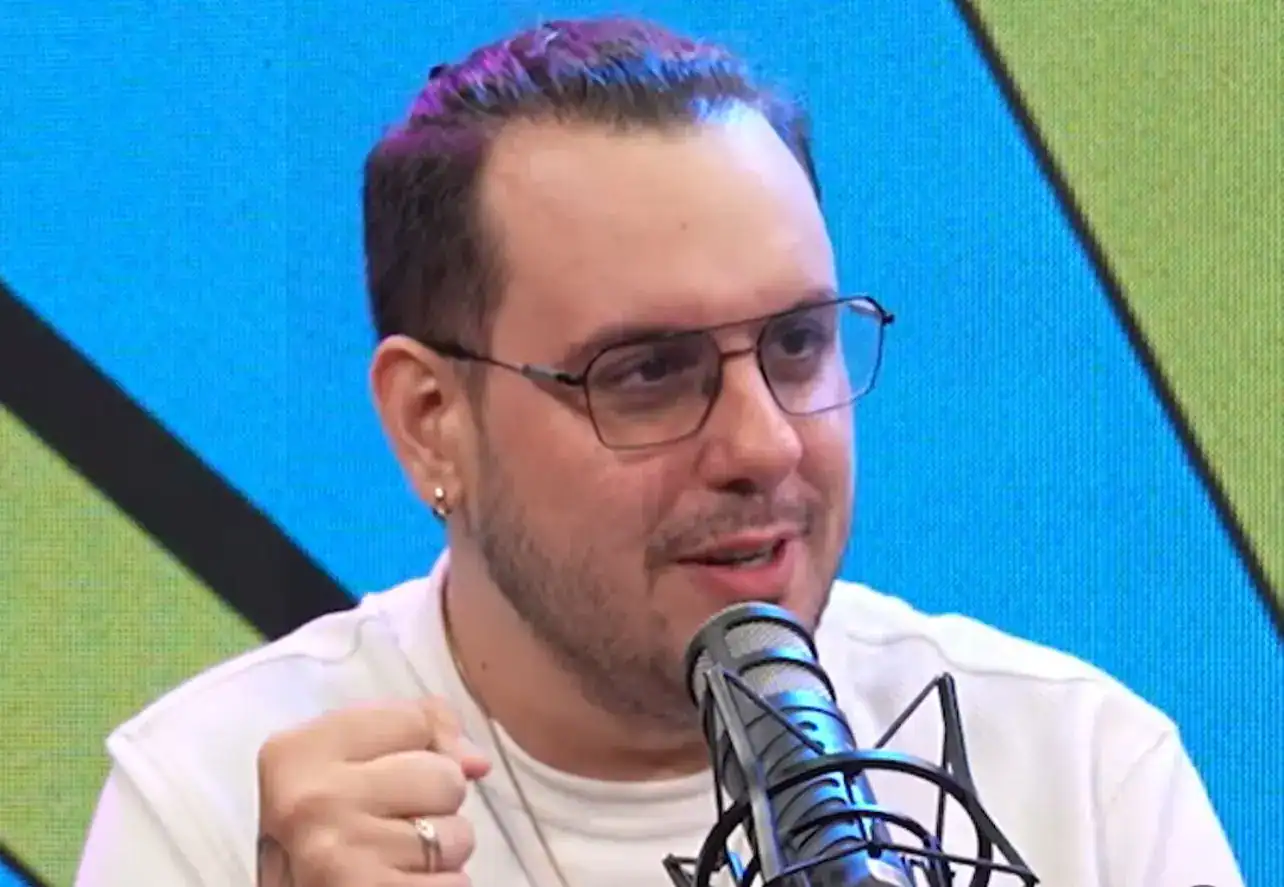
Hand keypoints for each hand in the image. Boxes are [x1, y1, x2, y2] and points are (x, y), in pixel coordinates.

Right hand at [256, 697, 490, 885]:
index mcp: (300, 753)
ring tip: (394, 859)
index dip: (418, 746)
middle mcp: (315, 801)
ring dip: (441, 852)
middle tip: (390, 824)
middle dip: (436, 801)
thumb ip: (414, 731)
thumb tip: (477, 762)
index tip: (381, 774)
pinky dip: (440, 886)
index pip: (416, 720)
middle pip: (447, 777)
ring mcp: (342, 858)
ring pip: (458, 836)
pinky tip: (399, 884)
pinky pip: (456, 884)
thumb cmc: (319, 830)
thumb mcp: (338, 764)